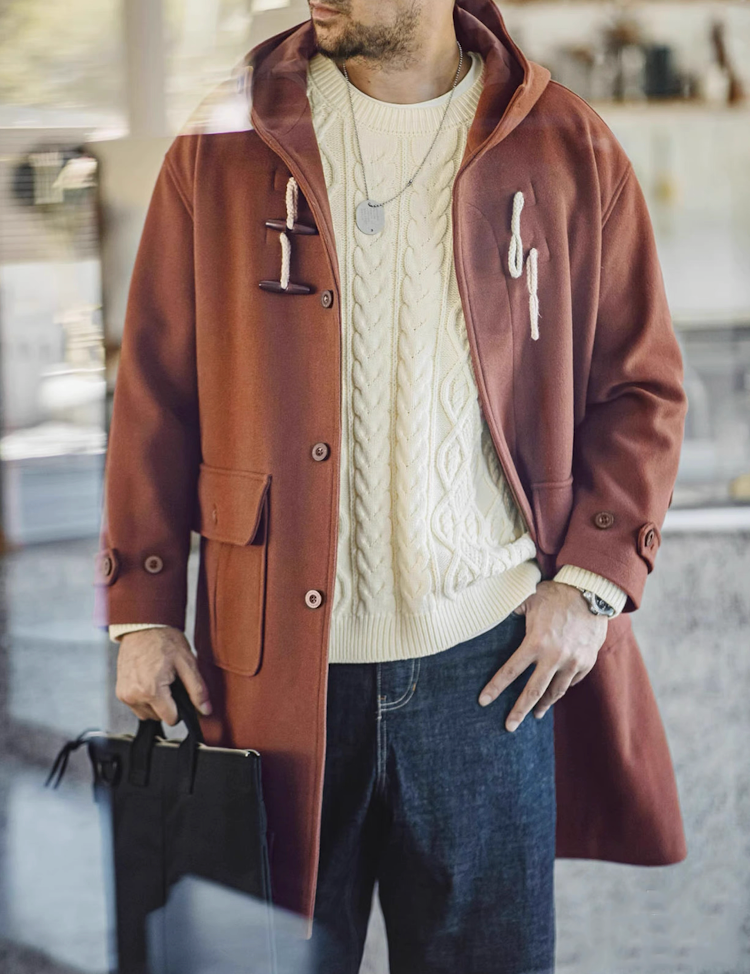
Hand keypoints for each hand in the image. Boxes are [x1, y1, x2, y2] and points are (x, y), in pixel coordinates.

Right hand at [115, 626, 211, 724]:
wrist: (143, 626)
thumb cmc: (164, 640)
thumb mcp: (187, 662)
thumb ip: (197, 689)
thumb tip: (206, 710)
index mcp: (151, 691)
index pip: (171, 719)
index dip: (181, 708)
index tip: (182, 692)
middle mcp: (134, 695)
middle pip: (158, 717)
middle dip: (168, 704)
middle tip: (171, 682)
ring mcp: (124, 694)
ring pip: (146, 714)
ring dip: (155, 704)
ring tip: (160, 680)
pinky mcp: (119, 691)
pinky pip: (135, 706)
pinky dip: (144, 698)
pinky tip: (150, 680)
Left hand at [478, 581, 607, 730]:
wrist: (591, 593)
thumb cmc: (556, 594)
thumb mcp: (530, 599)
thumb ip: (514, 612)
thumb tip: (500, 616)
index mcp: (535, 643)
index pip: (510, 671)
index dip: (495, 687)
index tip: (483, 701)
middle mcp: (554, 657)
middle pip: (533, 691)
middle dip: (519, 711)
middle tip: (509, 727)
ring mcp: (573, 661)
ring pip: (556, 691)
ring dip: (544, 705)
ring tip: (535, 715)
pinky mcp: (587, 662)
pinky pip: (572, 681)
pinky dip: (562, 687)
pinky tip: (555, 692)